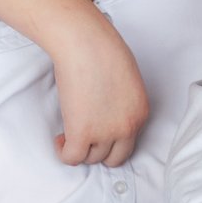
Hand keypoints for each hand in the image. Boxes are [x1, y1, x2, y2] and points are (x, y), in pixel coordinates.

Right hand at [50, 16, 149, 166]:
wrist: (86, 44)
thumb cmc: (103, 51)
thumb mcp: (126, 81)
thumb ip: (122, 102)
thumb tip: (107, 110)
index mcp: (141, 112)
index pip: (129, 143)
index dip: (111, 140)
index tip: (98, 132)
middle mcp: (128, 127)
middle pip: (114, 158)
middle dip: (98, 151)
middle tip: (84, 138)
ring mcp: (106, 132)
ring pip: (91, 159)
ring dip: (80, 149)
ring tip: (68, 133)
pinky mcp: (82, 133)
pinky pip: (72, 158)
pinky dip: (64, 153)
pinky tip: (60, 139)